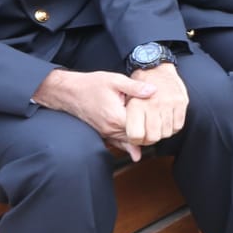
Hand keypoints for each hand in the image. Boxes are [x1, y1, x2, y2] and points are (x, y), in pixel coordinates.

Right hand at [33, 67, 154, 157]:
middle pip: (136, 137)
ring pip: (127, 141)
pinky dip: (127, 146)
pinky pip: (117, 143)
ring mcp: (105, 133)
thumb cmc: (91, 84)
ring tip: (154, 134)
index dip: (153, 122)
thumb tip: (154, 91)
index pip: (141, 126)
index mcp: (116, 116)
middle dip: (149, 132)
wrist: (69, 92)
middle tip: (163, 127)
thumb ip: (135, 87)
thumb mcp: (115, 80)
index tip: (163, 116)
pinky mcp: (102, 133)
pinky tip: (136, 152)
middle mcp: (110, 128)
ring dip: (140, 138)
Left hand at [121, 62, 189, 153]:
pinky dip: (173, 127)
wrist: (155, 66)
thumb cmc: (137, 87)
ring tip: (156, 125)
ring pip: (167, 133)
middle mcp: (153, 105)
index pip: (136, 135)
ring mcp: (168, 103)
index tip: (136, 136)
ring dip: (161, 133)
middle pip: (153, 137)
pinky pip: (178, 125)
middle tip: (147, 134)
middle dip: (149, 140)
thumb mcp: (124, 103)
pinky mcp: (181, 102)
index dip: (136, 140)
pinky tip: (166, 121)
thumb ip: (126, 126)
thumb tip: (134, 153)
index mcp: (136, 105)